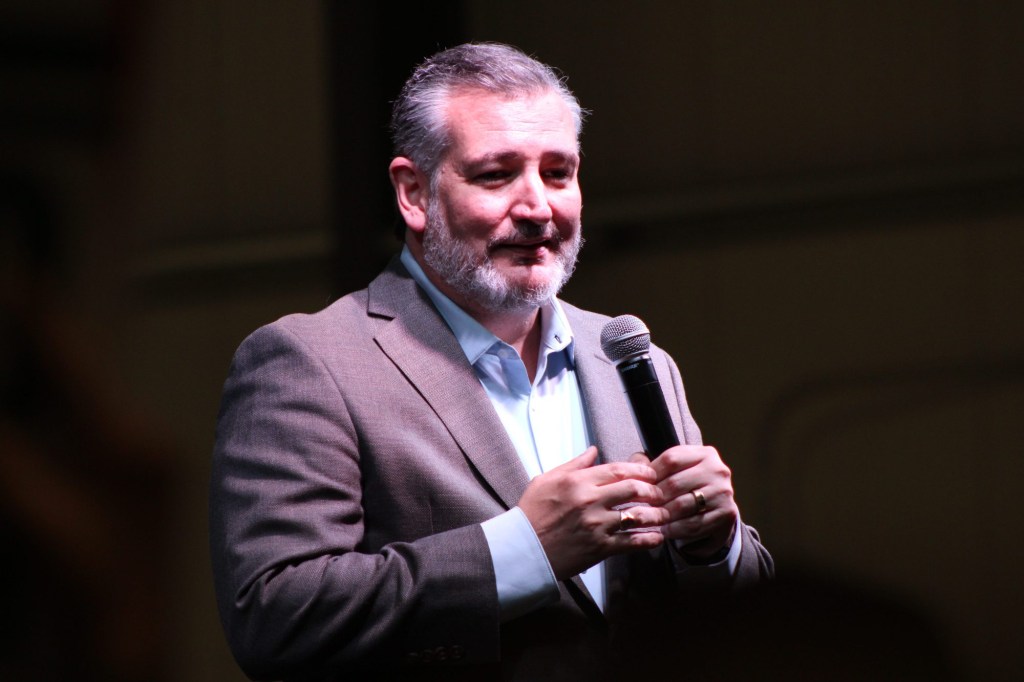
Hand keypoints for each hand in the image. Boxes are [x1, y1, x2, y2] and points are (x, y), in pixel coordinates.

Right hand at [518, 447, 669, 579]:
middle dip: (652, 489)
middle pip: (633, 488)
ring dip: (655, 514)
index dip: (640, 469)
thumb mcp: (546, 480)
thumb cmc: (532, 514)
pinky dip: (648, 539)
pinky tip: (657, 537)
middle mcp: (590, 501)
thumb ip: (573, 465)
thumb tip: (593, 451)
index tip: (649, 472)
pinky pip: (632, 542)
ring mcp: (597, 525)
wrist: (523, 549)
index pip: (618, 469)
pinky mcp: (600, 547)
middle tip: (659, 493)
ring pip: (637, 515)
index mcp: (578, 482)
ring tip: (664, 514)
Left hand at [640, 445, 738, 559]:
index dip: (651, 473)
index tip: (637, 486)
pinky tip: (664, 530)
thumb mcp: (673, 471)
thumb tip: (629, 468)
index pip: (670, 458)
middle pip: (675, 483)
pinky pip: (694, 524)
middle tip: (639, 507)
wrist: (714, 510)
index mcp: (704, 453)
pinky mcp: (727, 513)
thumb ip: (650, 465)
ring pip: (683, 505)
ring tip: (649, 519)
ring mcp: (724, 491)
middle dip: (654, 497)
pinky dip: (675, 529)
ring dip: (662, 515)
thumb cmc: (687, 486)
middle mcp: (718, 470)